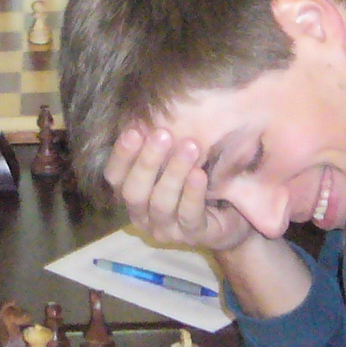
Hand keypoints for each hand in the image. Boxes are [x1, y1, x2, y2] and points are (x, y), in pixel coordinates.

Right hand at [105, 125, 257, 257]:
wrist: (232, 214)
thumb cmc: (195, 179)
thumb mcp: (173, 160)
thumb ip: (160, 145)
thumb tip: (149, 110)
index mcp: (132, 194)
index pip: (114, 177)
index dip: (121, 155)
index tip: (134, 130)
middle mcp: (143, 215)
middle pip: (133, 192)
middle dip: (147, 162)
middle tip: (162, 135)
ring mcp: (166, 229)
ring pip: (161, 203)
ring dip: (174, 173)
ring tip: (190, 146)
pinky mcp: (193, 236)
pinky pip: (189, 215)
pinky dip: (192, 193)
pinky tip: (199, 174)